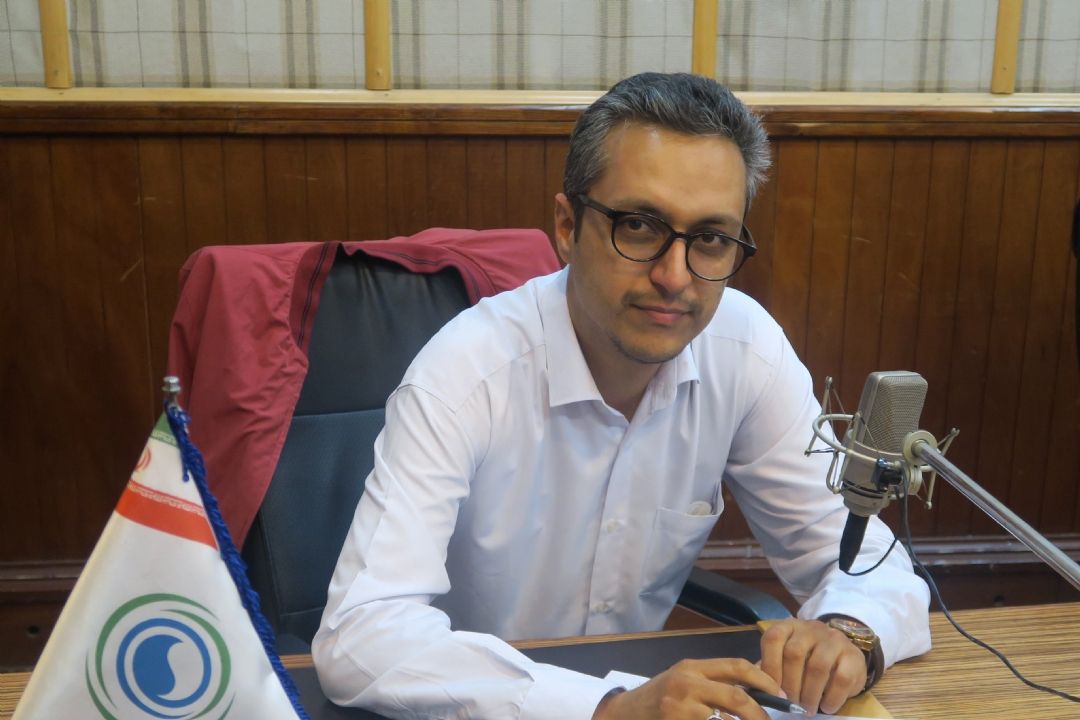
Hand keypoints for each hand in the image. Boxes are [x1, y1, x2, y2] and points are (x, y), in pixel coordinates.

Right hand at [592, 658, 781, 719]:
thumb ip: (715, 682)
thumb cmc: (661, 697)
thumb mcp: (685, 680)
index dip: (763, 679)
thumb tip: (759, 690)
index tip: (781, 694)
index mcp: (693, 666)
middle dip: (760, 715)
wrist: (625, 713)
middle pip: (736, 699)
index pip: (736, 666)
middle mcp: (686, 683)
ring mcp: (680, 708)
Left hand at [759, 618, 866, 715]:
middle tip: (790, 704)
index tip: (771, 691)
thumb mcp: (788, 659)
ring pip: (817, 666)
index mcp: (789, 627)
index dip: (770, 666)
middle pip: (794, 654)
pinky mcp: (853, 655)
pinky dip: (832, 698)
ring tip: (807, 709)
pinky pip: (841, 678)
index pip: (773, 638)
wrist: (845, 656)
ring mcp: (833, 639)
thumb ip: (772, 669)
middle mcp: (810, 628)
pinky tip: (827, 706)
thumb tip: (754, 688)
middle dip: (790, 684)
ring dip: (810, 693)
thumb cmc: (808, 661)